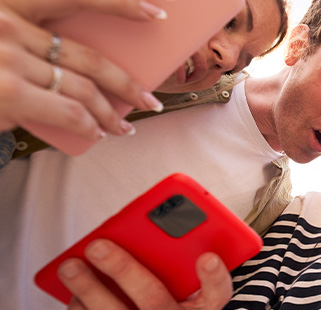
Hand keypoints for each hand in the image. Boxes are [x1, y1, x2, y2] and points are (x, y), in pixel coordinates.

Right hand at [0, 0, 163, 138]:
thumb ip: (27, 46)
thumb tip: (72, 66)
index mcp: (11, 13)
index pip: (76, 0)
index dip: (122, 6)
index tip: (155, 14)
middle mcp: (11, 29)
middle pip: (89, 59)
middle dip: (127, 84)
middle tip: (148, 100)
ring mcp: (10, 62)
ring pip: (85, 90)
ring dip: (110, 114)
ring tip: (121, 127)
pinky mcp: (11, 94)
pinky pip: (70, 113)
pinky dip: (90, 126)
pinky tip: (96, 133)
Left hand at [59, 239, 232, 309]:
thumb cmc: (151, 305)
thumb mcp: (168, 287)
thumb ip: (164, 264)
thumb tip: (130, 236)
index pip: (218, 295)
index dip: (214, 277)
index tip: (207, 256)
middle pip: (154, 300)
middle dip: (122, 269)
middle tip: (97, 247)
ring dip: (89, 289)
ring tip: (71, 267)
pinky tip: (72, 297)